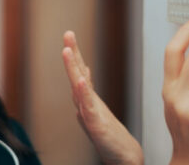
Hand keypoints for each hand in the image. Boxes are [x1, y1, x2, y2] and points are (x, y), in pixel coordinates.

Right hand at [62, 31, 142, 164]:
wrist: (122, 158)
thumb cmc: (111, 137)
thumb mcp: (97, 108)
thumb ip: (88, 90)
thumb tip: (83, 71)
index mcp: (88, 98)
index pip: (79, 71)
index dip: (74, 53)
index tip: (69, 37)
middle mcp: (85, 104)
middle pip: (75, 74)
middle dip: (70, 54)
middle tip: (67, 35)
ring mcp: (89, 113)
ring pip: (77, 87)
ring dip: (71, 68)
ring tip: (66, 51)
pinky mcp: (95, 125)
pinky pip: (88, 107)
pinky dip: (83, 93)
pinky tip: (81, 80)